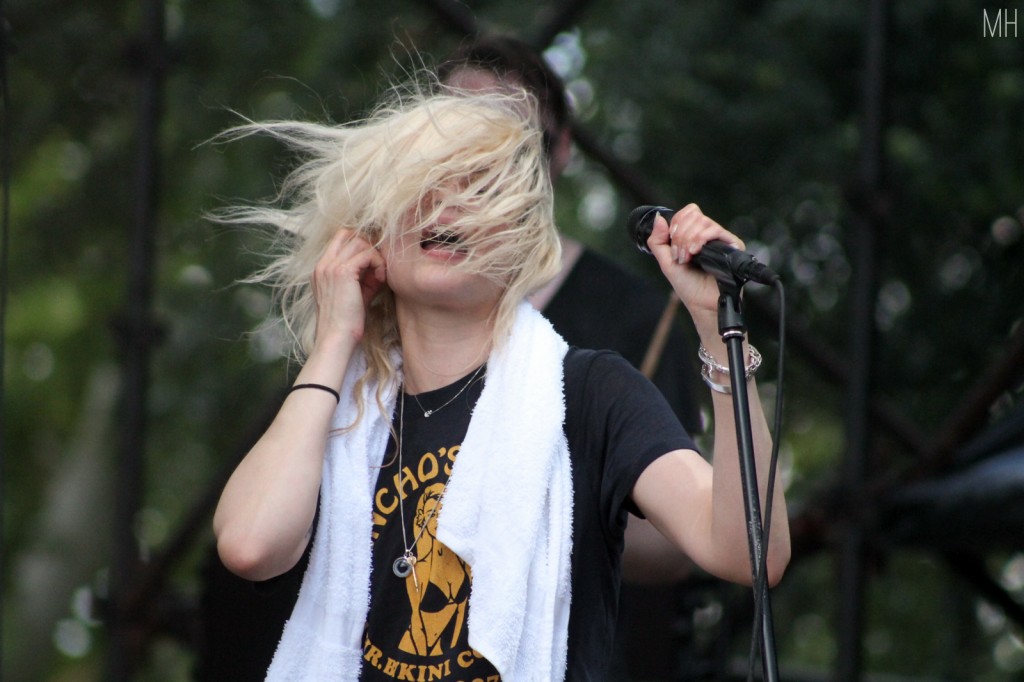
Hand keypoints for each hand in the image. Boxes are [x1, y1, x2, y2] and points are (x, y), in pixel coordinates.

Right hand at [311, 229, 386, 345]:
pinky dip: (378, 264)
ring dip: (374, 255)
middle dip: (368, 247)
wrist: (336, 338)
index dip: (359, 244)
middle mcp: (323, 264)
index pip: (339, 238)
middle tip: (377, 267)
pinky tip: (380, 280)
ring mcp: (331, 267)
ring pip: (359, 242)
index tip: (372, 263)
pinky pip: (367, 254)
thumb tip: (379, 267)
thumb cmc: (346, 322)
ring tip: (380, 275)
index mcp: (321, 269)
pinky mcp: (343, 272)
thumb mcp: (354, 294)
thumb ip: (363, 278)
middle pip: (349, 234)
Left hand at [646, 204, 744, 316]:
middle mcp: (709, 234)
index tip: (673, 244)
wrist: (702, 303)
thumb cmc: (688, 286)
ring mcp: (721, 239)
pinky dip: (700, 239)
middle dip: (680, 235)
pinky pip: (715, 230)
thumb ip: (658, 241)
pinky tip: (695, 252)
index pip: (688, 212)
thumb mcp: (666, 262)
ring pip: (703, 221)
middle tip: (680, 255)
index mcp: (695, 235)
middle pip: (694, 215)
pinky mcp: (733, 244)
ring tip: (688, 257)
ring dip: (688, 239)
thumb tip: (658, 218)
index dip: (677, 223)